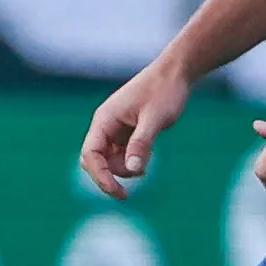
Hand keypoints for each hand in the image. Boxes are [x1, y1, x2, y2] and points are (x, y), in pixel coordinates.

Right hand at [80, 60, 191, 200]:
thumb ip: (142, 144)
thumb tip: (132, 170)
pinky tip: (147, 159)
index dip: (100, 176)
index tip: (118, 191)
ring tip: (146, 163)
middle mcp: (105, 125)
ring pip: (109, 160)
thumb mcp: (155, 119)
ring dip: (123, 169)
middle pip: (95, 161)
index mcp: (104, 119)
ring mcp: (115, 129)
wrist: (175, 73)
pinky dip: (132, 162)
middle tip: (127, 192)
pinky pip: (121, 155)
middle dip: (109, 176)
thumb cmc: (164, 91)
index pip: (90, 154)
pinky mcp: (126, 132)